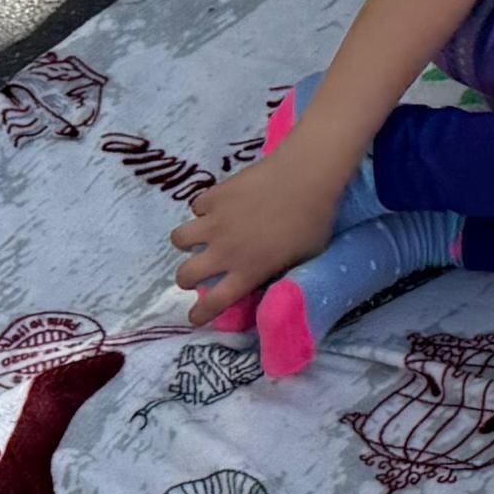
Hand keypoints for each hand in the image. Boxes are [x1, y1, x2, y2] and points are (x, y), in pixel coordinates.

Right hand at [170, 144, 349, 322]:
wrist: (305, 176)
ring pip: (179, 239)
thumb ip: (281, 271)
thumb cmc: (314, 220)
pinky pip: (196, 207)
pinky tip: (219, 206)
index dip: (200, 315)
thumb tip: (269, 278)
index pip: (214, 303)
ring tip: (201, 237)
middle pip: (185, 275)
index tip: (195, 317)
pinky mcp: (214, 195)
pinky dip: (204, 209)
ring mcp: (215, 222)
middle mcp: (225, 251)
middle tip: (197, 274)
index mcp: (248, 271)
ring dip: (188, 242)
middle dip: (186, 279)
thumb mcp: (305, 258)